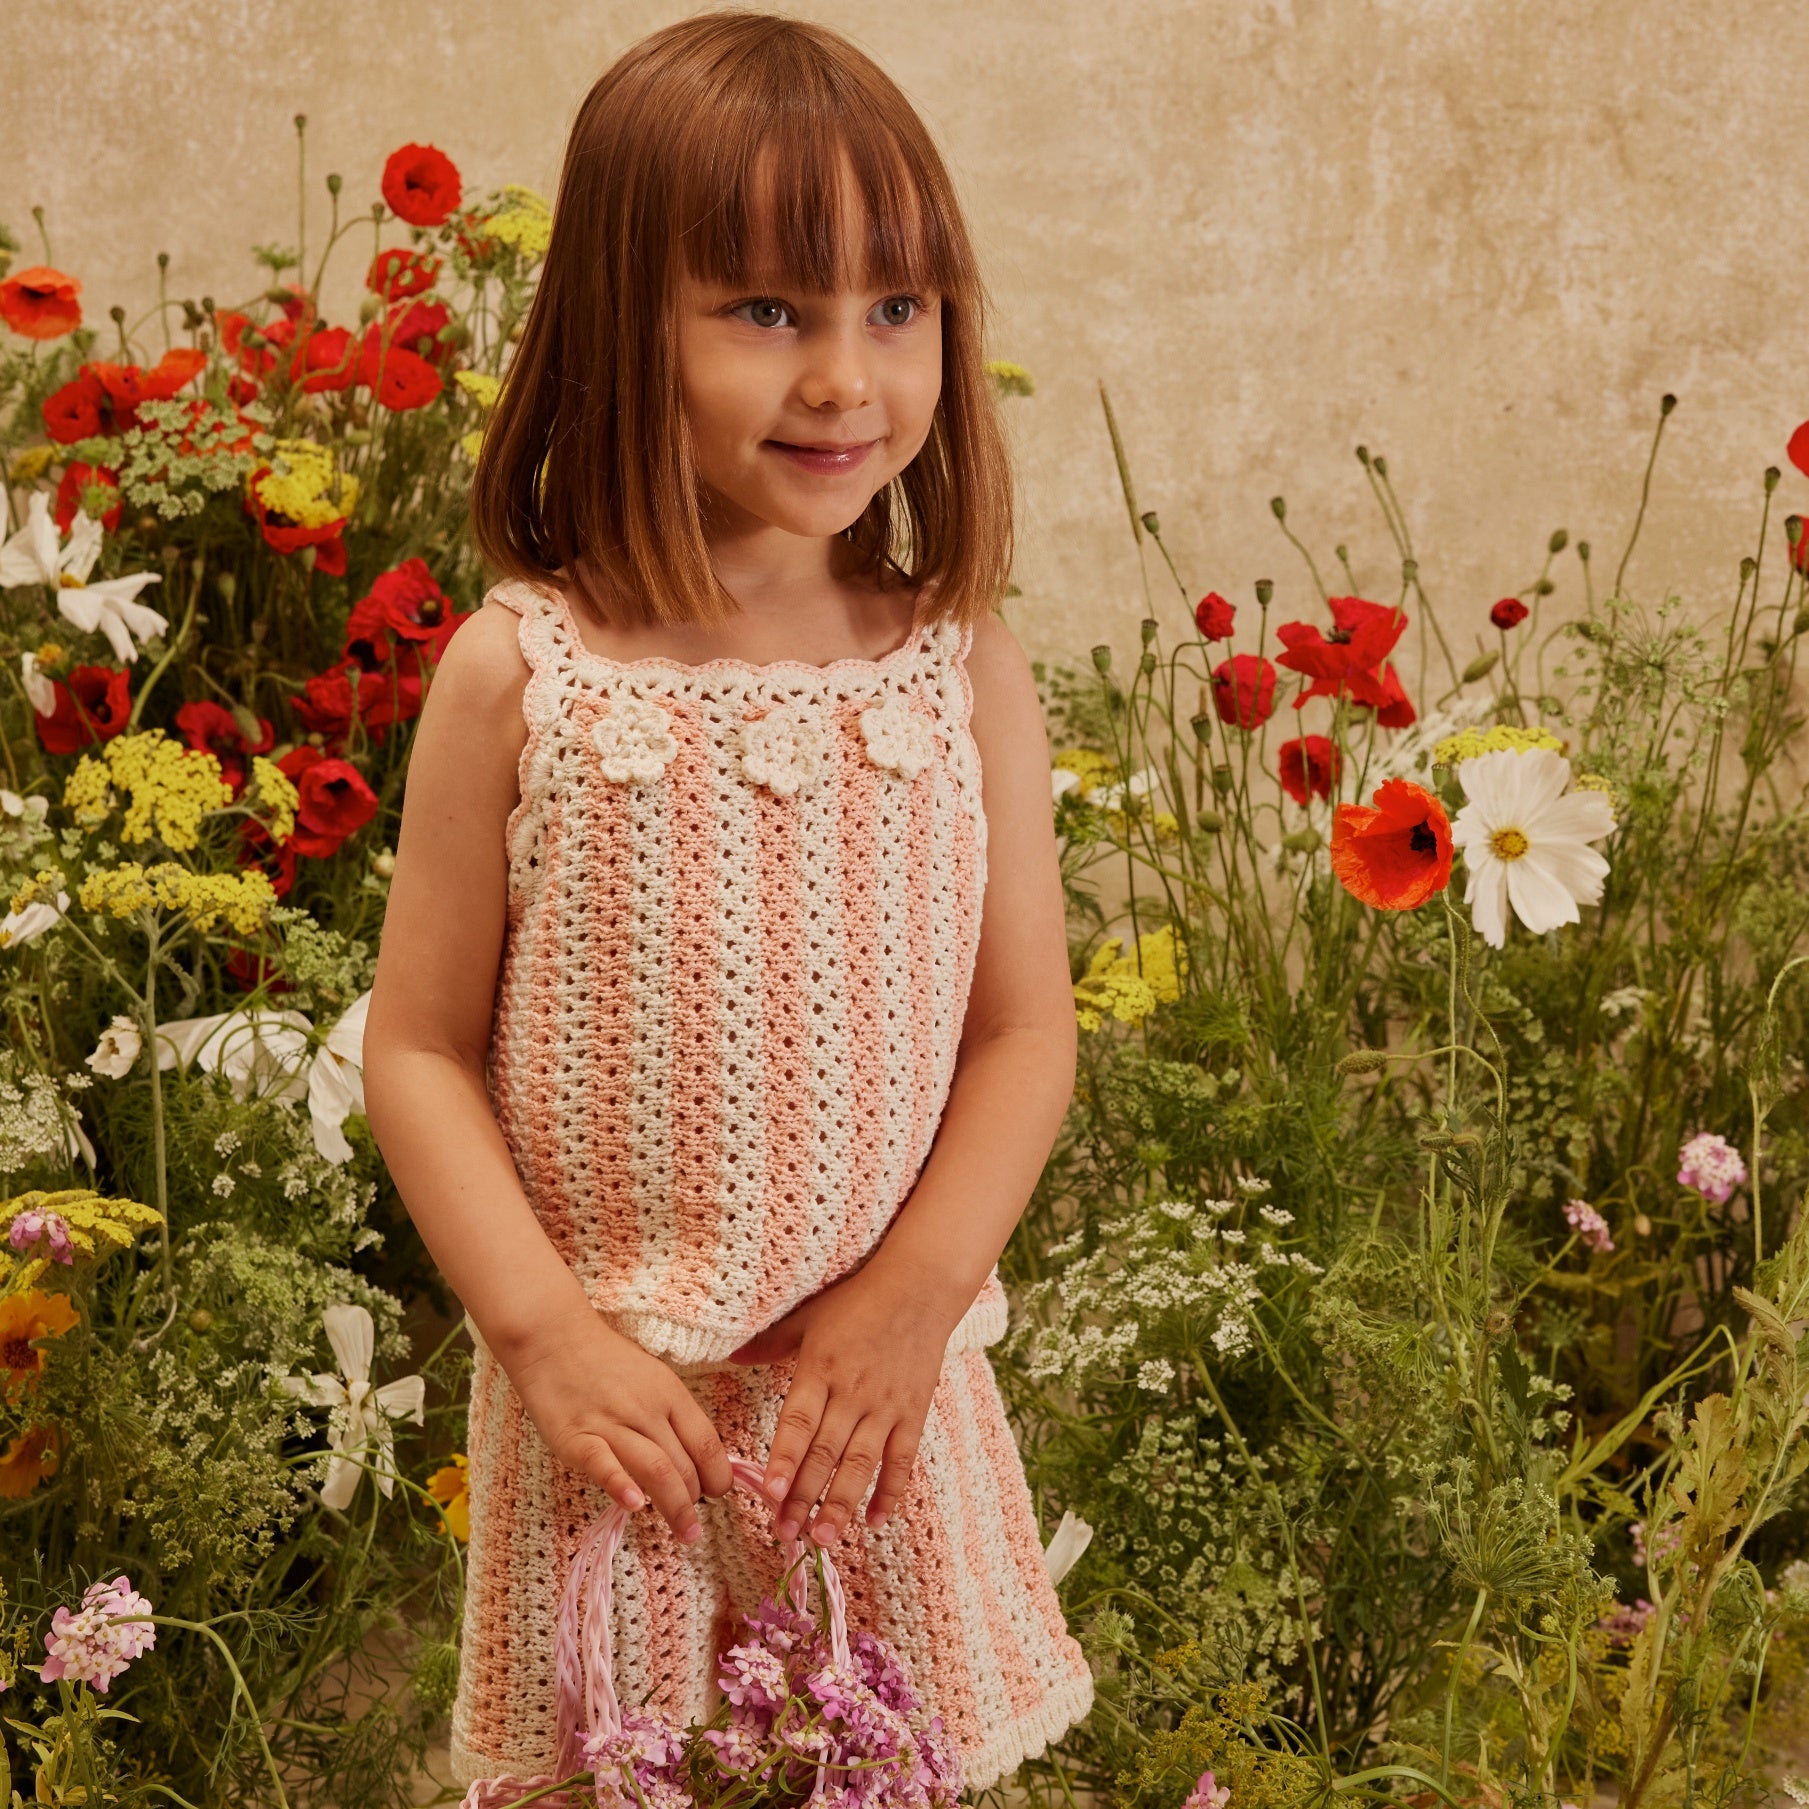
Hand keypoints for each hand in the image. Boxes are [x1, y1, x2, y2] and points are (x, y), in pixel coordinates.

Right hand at [502, 1300, 733, 1543]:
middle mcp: (646, 1410)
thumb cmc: (604, 1360)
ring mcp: (611, 1423)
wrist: (552, 1338)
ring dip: (675, 1507)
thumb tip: (693, 1457)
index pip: (706, 1442)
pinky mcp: (576, 1437)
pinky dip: (620, 1484)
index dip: (719, 1474)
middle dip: (696, 1501)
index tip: (719, 1494)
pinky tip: (634, 1505)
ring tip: (685, 1533)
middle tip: (695, 1526)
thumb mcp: (652, 1378)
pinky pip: (603, 1463)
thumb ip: (670, 1415)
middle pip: (684, 1463)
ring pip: (656, 1469)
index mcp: (670, 1394)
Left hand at [728, 1262, 962, 1545]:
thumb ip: (770, 1343)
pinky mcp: (913, 1413)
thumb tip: (729, 1357)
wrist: (919, 1287)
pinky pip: (903, 1459)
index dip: (785, 1459)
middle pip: (826, 1452)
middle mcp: (853, 1392)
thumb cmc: (857, 1300)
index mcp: (821, 1368)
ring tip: (825, 1538)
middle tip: (786, 1533)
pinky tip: (877, 1521)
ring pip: (862, 1462)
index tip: (770, 1493)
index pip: (799, 1422)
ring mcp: (885, 1406)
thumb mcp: (808, 1317)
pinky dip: (892, 1491)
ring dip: (843, 1503)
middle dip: (805, 1496)